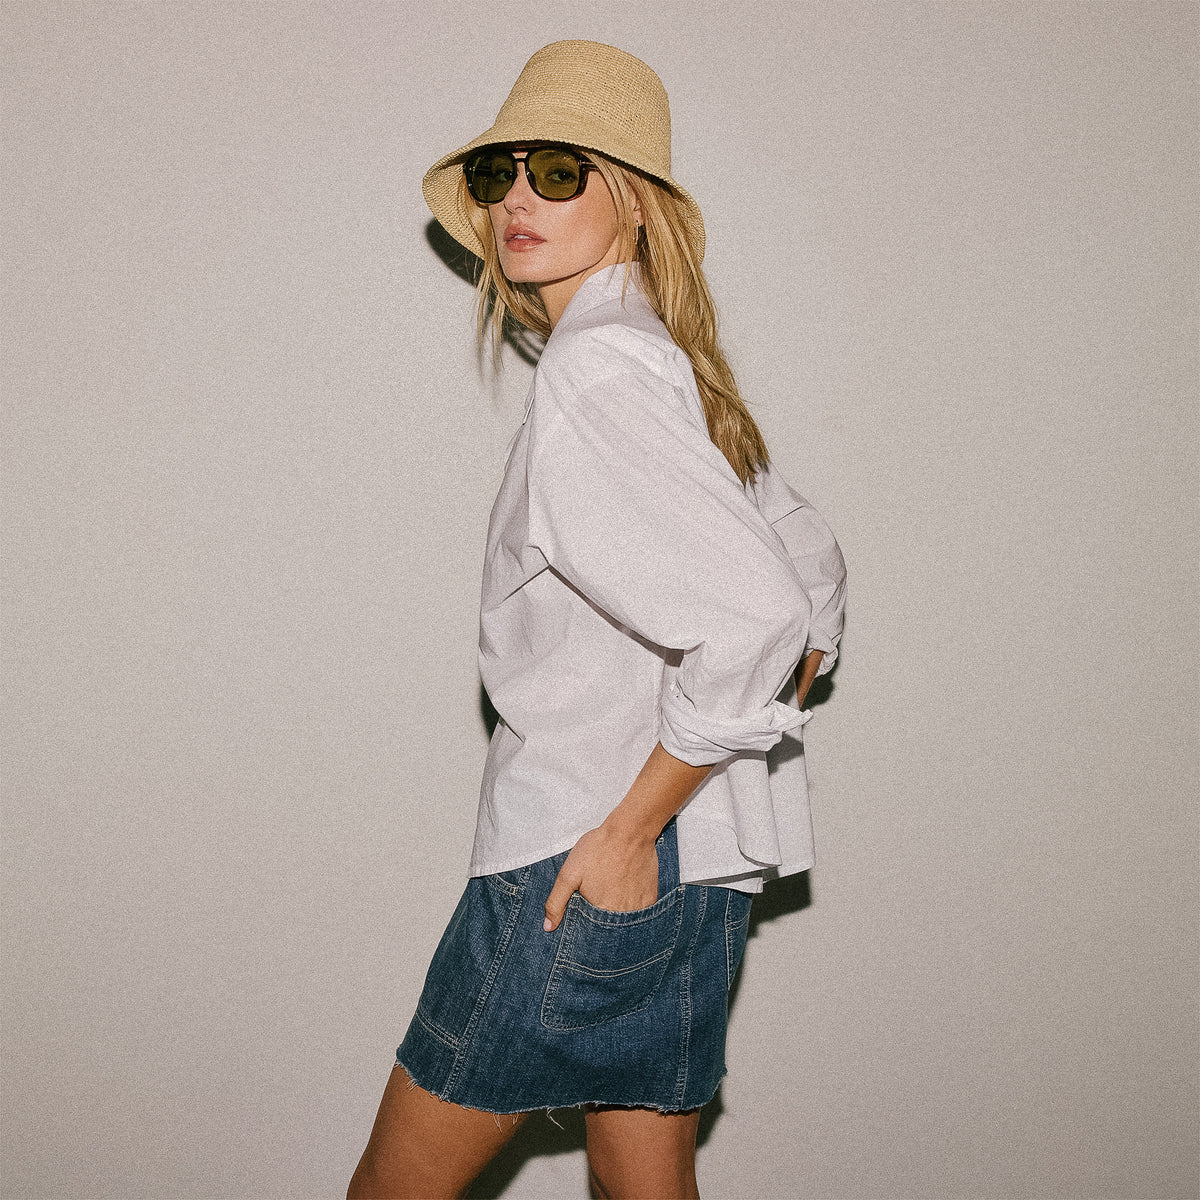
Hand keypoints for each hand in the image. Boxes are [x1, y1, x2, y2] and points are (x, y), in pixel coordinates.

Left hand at [543, 822, 658, 931]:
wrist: (631, 831)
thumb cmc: (598, 850)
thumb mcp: (569, 873)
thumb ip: (556, 902)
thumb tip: (548, 927)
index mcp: (600, 913)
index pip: (590, 933)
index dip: (585, 922)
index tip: (584, 906)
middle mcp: (622, 916)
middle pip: (608, 927)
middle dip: (601, 917)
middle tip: (600, 892)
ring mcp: (639, 908)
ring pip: (624, 921)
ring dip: (617, 912)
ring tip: (612, 889)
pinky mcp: (651, 898)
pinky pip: (639, 911)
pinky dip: (631, 904)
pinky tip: (625, 888)